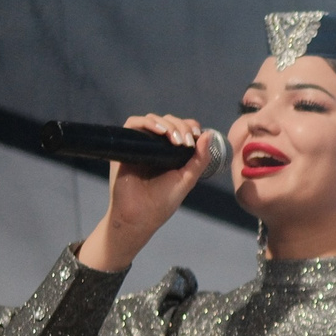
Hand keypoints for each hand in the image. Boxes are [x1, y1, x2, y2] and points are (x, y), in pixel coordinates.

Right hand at [77, 113, 219, 271]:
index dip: (190, 127)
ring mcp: (140, 145)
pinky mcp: (126, 146)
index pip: (182, 128)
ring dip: (168, 124)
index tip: (197, 136)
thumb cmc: (162, 202)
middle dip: (181, 126)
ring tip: (176, 140)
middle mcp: (155, 146)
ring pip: (153, 119)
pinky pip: (133, 123)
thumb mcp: (187, 179)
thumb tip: (209, 134)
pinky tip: (161, 132)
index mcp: (171, 153)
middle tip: (186, 142)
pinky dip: (148, 122)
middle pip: (169, 121)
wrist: (138, 216)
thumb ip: (199, 159)